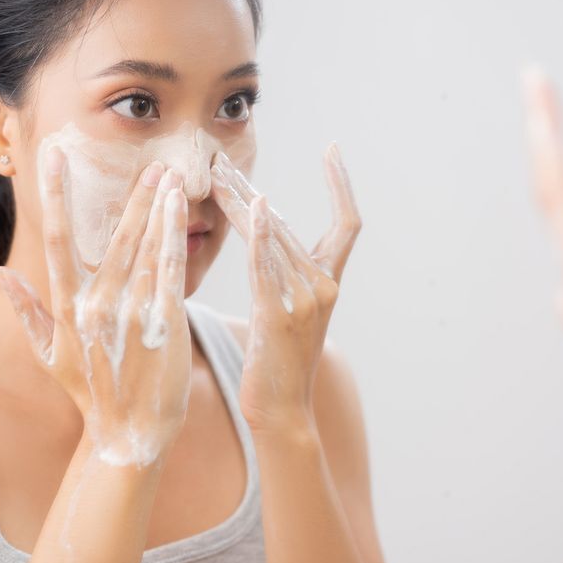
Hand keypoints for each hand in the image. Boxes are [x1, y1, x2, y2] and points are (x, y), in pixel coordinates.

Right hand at [0, 152, 191, 466]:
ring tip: (169, 175)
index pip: (55, 240)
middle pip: (114, 238)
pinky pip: (169, 271)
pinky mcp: (164, 324)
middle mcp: (97, 306)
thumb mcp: (49, 356)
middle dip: (131, 197)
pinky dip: (175, 237)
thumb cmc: (91, 394)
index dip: (54, 195)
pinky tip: (182, 212)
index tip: (53, 158)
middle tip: (146, 161)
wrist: (129, 435)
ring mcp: (132, 314)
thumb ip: (27, 310)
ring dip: (158, 209)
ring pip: (146, 249)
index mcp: (68, 309)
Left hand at [210, 147, 361, 435]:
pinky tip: (256, 203)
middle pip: (289, 222)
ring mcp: (306, 299)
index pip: (348, 223)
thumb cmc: (277, 365)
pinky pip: (269, 264)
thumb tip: (266, 239)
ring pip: (274, 236)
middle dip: (252, 189)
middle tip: (221, 160)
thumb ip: (283, 276)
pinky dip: (263, 232)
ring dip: (242, 202)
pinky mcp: (281, 313)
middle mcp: (324, 285)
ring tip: (214, 175)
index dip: (343, 185)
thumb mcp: (288, 314)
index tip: (333, 150)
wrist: (283, 412)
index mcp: (328, 283)